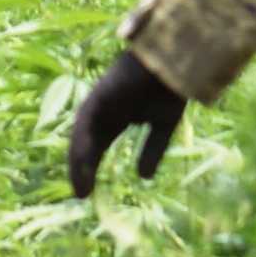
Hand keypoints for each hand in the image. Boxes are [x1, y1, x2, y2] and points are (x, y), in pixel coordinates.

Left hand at [66, 49, 186, 198]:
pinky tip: (84, 160)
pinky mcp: (99, 94)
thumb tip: (143, 177)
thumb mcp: (163, 127)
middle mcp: (103, 110)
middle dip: (80, 168)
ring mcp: (99, 101)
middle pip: (84, 144)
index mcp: (115, 116)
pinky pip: (86, 121)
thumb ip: (151, 150)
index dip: (91, 168)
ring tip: (80, 185)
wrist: (177, 61)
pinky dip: (83, 141)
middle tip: (81, 194)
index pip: (96, 146)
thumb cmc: (171, 88)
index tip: (88, 193)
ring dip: (78, 160)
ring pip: (81, 134)